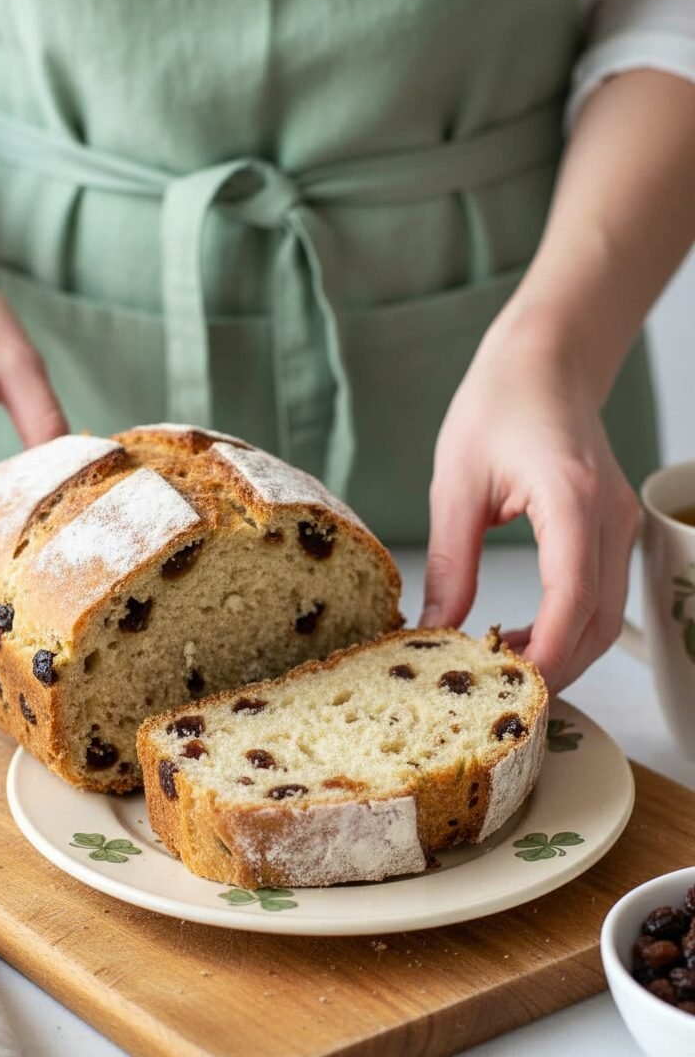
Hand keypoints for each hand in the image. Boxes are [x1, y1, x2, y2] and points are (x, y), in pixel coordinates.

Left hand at [420, 308, 638, 692]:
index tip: (502, 683)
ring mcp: (620, 523)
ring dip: (565, 655)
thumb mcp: (456, 484)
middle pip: (599, 623)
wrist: (546, 360)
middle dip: (555, 669)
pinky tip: (528, 638)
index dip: (542, 652)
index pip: (570, 598)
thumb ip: (451, 563)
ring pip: (608, 618)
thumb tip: (436, 630)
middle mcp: (609, 515)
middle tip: (499, 696)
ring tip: (507, 674)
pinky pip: (603, 596)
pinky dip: (572, 629)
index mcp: (570, 498)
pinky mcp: (614, 528)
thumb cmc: (498, 405)